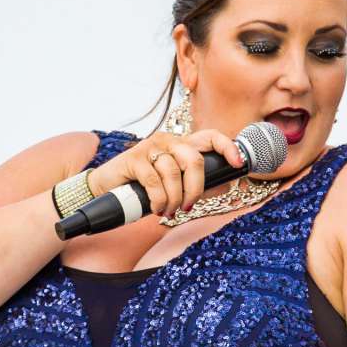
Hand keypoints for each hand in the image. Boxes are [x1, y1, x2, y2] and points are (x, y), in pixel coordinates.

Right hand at [88, 126, 245, 218]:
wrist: (107, 189)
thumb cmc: (144, 188)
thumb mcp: (175, 187)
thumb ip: (200, 185)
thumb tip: (228, 184)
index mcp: (182, 145)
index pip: (210, 136)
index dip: (227, 147)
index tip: (238, 162)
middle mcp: (168, 141)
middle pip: (194, 159)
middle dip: (195, 188)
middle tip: (188, 206)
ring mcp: (150, 147)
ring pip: (173, 173)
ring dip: (173, 199)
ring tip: (167, 211)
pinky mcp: (134, 158)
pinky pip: (155, 181)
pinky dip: (159, 200)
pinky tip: (156, 207)